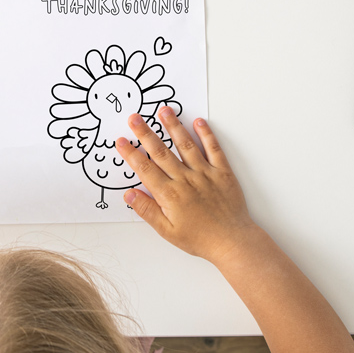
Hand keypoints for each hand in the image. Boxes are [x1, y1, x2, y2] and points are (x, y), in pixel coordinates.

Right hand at [115, 108, 258, 261]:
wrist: (232, 242)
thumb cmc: (200, 239)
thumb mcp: (167, 231)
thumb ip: (147, 210)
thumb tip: (129, 194)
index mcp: (170, 194)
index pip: (145, 169)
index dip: (131, 154)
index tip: (121, 141)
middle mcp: (185, 180)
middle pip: (161, 152)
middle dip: (145, 133)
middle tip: (134, 117)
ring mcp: (204, 173)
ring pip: (185, 145)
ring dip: (173, 126)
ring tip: (164, 110)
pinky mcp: (222, 172)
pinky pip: (213, 149)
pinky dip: (206, 134)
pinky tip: (198, 122)